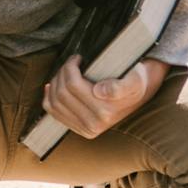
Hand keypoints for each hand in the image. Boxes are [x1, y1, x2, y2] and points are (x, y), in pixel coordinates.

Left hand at [42, 57, 169, 140]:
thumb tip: (99, 91)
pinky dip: (48, 97)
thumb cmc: (135, 81)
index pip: (72, 85)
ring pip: (55, 101)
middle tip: (71, 62)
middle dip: (62, 72)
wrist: (139, 95)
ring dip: (56, 82)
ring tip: (66, 72)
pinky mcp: (78, 129)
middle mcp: (93, 124)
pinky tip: (53, 86)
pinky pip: (53, 112)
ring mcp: (85, 129)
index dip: (71, 66)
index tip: (79, 58)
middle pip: (62, 93)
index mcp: (104, 111)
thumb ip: (120, 86)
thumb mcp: (135, 79)